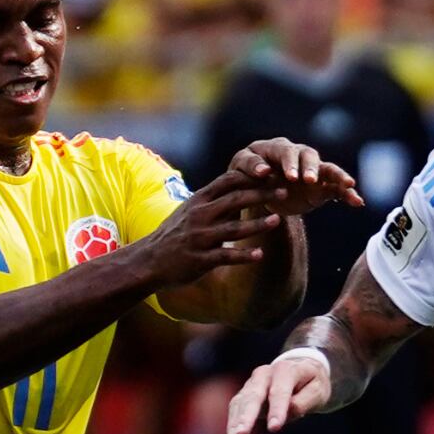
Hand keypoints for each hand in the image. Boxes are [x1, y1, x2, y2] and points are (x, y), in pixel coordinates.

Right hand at [125, 169, 287, 287]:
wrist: (149, 261)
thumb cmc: (174, 234)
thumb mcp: (189, 210)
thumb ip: (211, 198)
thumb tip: (235, 183)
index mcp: (199, 200)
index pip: (228, 181)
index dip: (251, 175)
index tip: (272, 173)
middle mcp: (200, 216)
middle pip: (236, 200)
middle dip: (262, 195)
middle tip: (284, 192)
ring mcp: (200, 238)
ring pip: (234, 228)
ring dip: (258, 224)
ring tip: (279, 220)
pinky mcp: (200, 259)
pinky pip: (225, 257)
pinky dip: (243, 256)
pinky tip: (260, 255)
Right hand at [226, 354, 330, 433]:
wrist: (301, 371)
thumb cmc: (311, 383)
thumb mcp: (318, 391)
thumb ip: (305, 400)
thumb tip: (289, 410)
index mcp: (286, 369)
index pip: (280, 391)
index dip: (277, 409)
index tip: (274, 428)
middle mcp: (265, 373)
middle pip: (254, 394)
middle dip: (248, 415)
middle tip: (242, 433)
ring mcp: (252, 382)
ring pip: (242, 400)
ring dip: (237, 420)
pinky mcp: (245, 393)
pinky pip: (236, 406)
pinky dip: (233, 421)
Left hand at [230, 138, 364, 214]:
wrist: (257, 190)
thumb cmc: (245, 175)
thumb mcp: (240, 169)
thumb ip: (250, 167)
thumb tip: (263, 172)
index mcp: (278, 148)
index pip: (286, 152)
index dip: (289, 163)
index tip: (290, 177)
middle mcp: (298, 156)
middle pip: (310, 157)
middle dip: (311, 168)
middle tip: (309, 180)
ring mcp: (312, 171)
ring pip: (329, 169)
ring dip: (338, 176)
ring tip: (349, 184)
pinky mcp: (321, 188)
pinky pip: (337, 189)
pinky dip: (348, 194)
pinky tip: (358, 202)